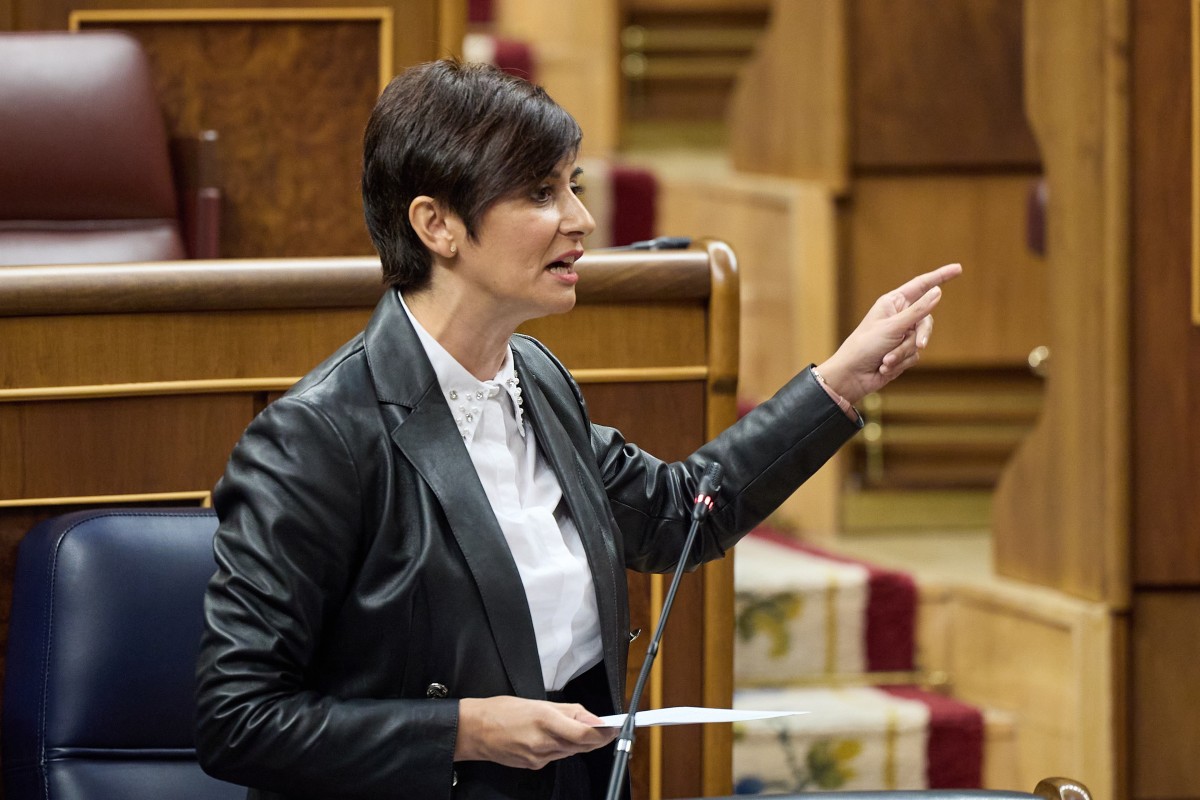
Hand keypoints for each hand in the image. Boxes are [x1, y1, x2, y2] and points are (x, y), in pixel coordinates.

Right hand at [455, 695, 618, 769]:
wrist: (474, 731)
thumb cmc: (502, 711)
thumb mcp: (538, 702)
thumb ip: (569, 711)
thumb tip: (593, 718)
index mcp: (545, 720)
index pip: (584, 733)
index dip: (603, 733)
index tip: (615, 728)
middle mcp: (543, 742)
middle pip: (581, 745)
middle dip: (595, 738)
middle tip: (605, 728)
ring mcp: (538, 757)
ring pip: (570, 752)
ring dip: (578, 742)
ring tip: (575, 728)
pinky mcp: (533, 766)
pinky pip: (555, 757)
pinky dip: (560, 748)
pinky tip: (553, 738)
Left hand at [816, 263, 961, 404]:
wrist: (853, 375)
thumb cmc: (865, 346)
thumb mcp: (893, 327)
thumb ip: (918, 311)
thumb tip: (938, 291)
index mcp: (893, 302)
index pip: (921, 285)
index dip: (940, 277)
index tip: (958, 268)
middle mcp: (899, 316)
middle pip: (926, 320)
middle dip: (920, 336)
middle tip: (919, 345)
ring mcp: (901, 335)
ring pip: (920, 341)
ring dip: (903, 353)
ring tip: (886, 359)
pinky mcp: (902, 352)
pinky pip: (914, 356)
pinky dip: (901, 362)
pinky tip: (884, 366)